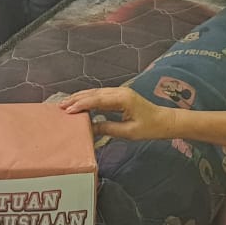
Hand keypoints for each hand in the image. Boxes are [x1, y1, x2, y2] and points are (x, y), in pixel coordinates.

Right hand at [60, 87, 176, 141]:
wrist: (164, 121)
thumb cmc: (150, 128)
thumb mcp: (128, 132)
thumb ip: (108, 128)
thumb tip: (90, 128)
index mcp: (122, 99)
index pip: (97, 100)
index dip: (81, 104)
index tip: (68, 110)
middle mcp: (120, 92)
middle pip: (94, 93)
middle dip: (76, 99)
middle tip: (60, 106)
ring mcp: (120, 92)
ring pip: (96, 92)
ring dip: (80, 97)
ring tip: (65, 103)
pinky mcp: (119, 96)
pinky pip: (100, 95)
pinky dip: (88, 98)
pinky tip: (80, 102)